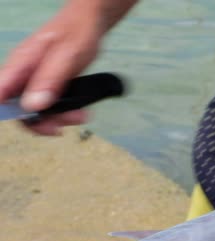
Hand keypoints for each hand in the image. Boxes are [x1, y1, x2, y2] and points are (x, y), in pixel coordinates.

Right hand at [0, 2, 104, 134]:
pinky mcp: (49, 86)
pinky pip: (50, 106)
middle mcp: (24, 75)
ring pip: (36, 111)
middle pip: (18, 108)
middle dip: (39, 121)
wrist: (90, 24)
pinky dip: (64, 113)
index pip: (0, 92)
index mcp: (20, 64)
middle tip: (61, 126)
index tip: (28, 120)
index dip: (6, 111)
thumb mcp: (66, 56)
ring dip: (56, 119)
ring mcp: (36, 82)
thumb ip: (50, 79)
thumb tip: (33, 105)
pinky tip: (79, 112)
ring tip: (79, 116)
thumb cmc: (76, 33)